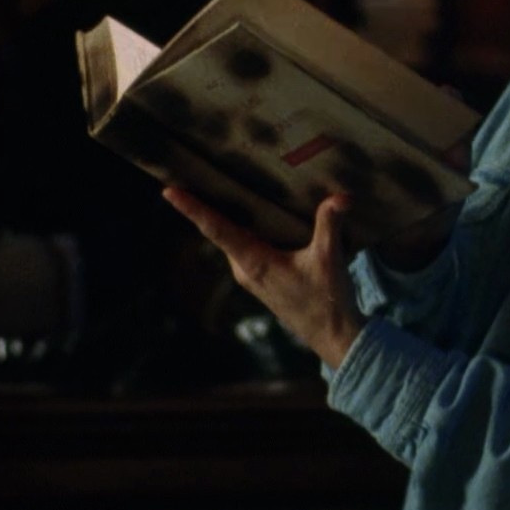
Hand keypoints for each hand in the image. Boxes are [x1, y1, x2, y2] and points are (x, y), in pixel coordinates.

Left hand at [162, 187, 366, 368]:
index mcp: (254, 261)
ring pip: (235, 237)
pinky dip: (248, 227)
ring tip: (227, 185)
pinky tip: (262, 214)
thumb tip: (340, 197)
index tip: (169, 192)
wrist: (331, 335)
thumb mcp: (329, 259)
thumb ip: (330, 225)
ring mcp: (252, 274)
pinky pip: (247, 245)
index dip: (192, 209)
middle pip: (220, 229)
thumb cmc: (326, 300)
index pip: (216, 229)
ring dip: (230, 215)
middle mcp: (245, 268)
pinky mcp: (263, 277)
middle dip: (206, 204)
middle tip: (195, 173)